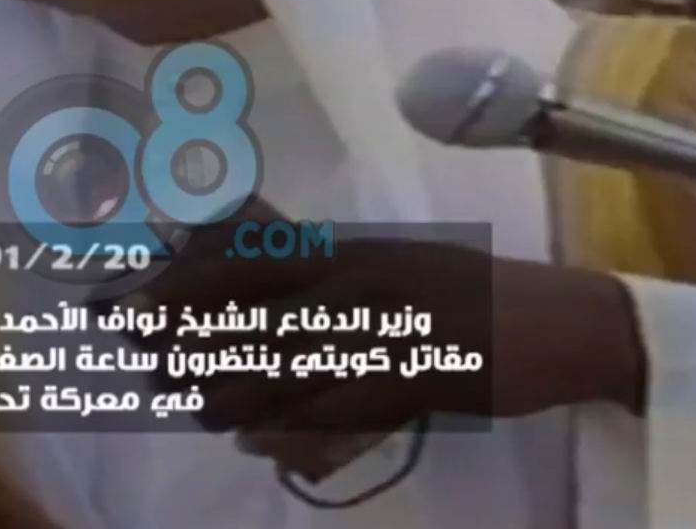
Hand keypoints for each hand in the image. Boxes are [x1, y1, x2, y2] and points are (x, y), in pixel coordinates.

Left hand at [129, 233, 645, 465]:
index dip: (184, 286)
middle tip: (157, 373)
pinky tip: (257, 444)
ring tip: (201, 411)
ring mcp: (388, 332)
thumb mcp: (393, 263)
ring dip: (233, 396)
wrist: (559, 320)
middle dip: (195, 348)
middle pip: (253, 316)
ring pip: (286, 370)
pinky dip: (292, 433)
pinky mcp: (418, 380)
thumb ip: (328, 269)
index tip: (136, 309)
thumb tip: (255, 267)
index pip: (248, 261)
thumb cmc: (468, 294)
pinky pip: (338, 413)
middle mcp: (359, 283)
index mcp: (351, 250)